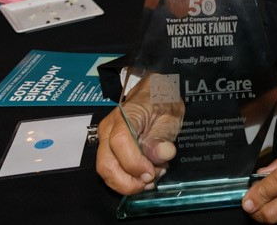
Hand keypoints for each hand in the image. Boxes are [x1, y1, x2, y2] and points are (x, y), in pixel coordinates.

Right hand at [96, 74, 184, 194]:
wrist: (153, 94)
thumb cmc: (161, 101)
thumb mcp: (170, 115)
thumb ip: (164, 135)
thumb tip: (162, 154)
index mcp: (126, 114)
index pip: (120, 141)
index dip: (133, 162)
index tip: (150, 173)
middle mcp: (109, 128)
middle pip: (106, 163)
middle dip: (129, 181)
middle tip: (152, 180)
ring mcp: (105, 139)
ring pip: (106, 171)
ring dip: (128, 182)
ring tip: (152, 176)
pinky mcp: (107, 149)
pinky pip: (111, 170)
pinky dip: (127, 180)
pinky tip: (144, 175)